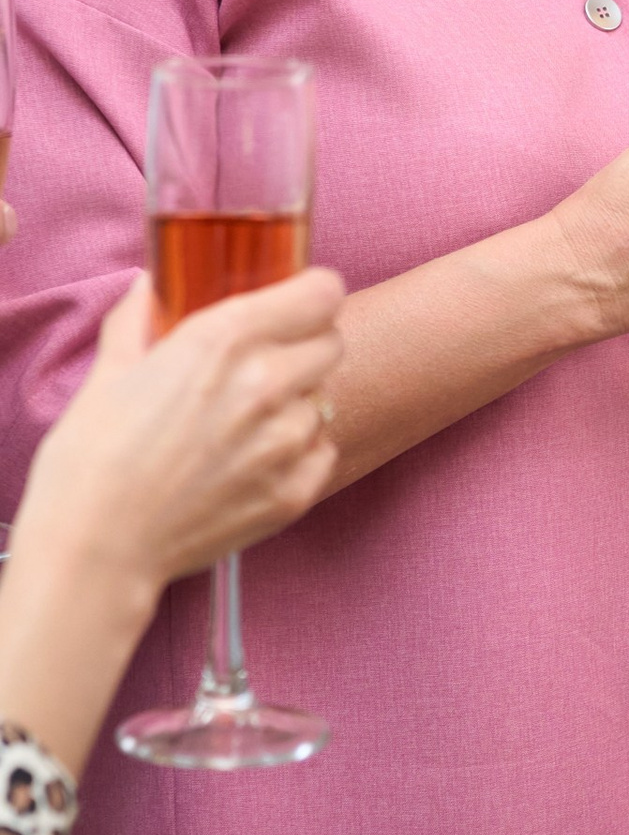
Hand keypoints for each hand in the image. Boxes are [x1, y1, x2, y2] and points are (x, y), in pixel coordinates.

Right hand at [13, 267, 344, 597]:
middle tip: (264, 365)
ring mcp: (285, 442)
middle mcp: (266, 383)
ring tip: (244, 424)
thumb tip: (147, 286)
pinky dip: (299, 451)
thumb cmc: (92, 458)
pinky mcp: (294, 492)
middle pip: (332, 343)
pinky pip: (322, 450)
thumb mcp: (108, 372)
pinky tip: (252, 461)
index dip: (311, 294)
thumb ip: (138, 319)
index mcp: (222, 339)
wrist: (95, 548)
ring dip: (296, 404)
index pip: (322, 292)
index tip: (296, 304)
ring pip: (324, 400)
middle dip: (304, 346)